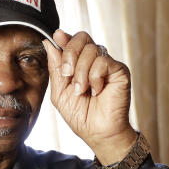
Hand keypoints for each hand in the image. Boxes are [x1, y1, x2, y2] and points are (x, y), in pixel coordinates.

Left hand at [43, 29, 136, 164]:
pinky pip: (103, 61)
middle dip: (70, 54)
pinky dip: (95, 77)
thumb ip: (55, 68)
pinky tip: (97, 90)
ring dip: (81, 72)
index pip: (72, 40)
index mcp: (78, 63)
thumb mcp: (59, 92)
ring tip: (82, 90)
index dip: (64, 37)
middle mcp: (94, 60)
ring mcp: (107, 64)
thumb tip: (48, 43)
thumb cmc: (80, 115)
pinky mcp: (119, 70)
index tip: (57, 36)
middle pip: (82, 37)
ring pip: (91, 50)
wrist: (97, 132)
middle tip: (67, 74)